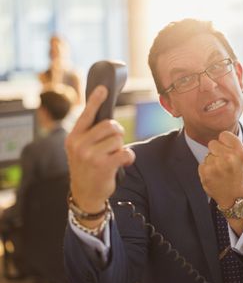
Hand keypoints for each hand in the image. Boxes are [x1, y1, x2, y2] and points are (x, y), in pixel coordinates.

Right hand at [65, 86, 134, 221]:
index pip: (86, 115)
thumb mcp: (80, 150)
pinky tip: (123, 162)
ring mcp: (90, 155)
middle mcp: (79, 144)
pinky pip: (125, 152)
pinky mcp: (103, 165)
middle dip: (117, 133)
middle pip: (110, 125)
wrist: (85, 194)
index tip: (104, 88)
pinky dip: (129, 157)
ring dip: (121, 147)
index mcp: (73, 137)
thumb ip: (89, 135)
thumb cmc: (87, 168)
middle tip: (114, 143)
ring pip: (118, 139)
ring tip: (114, 156)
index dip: (96, 100)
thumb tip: (110, 120)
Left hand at [198, 131, 242, 208]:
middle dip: (216, 151)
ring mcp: (216, 166)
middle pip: (212, 143)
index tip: (228, 150)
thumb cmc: (239, 172)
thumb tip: (222, 134)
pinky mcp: (206, 173)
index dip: (225, 142)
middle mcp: (228, 158)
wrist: (234, 195)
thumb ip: (235, 143)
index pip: (224, 135)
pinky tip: (215, 176)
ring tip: (221, 171)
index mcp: (239, 152)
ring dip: (212, 161)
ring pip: (207, 154)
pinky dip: (207, 169)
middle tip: (224, 162)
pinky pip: (202, 163)